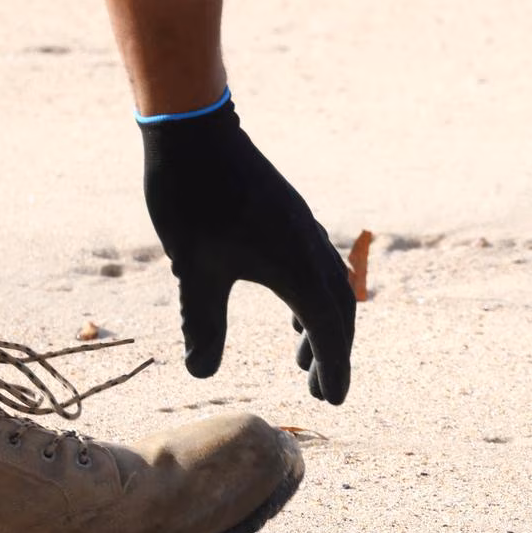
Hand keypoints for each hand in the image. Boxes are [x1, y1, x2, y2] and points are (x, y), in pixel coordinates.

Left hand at [139, 99, 355, 403]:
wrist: (194, 132)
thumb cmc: (193, 200)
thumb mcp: (195, 270)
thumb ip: (202, 323)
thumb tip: (200, 373)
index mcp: (296, 267)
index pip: (329, 329)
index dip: (334, 368)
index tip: (332, 400)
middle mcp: (309, 248)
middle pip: (338, 310)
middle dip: (332, 354)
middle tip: (318, 390)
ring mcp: (300, 229)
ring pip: (327, 288)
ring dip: (321, 326)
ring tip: (301, 358)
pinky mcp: (287, 217)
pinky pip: (314, 268)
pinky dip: (311, 299)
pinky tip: (289, 312)